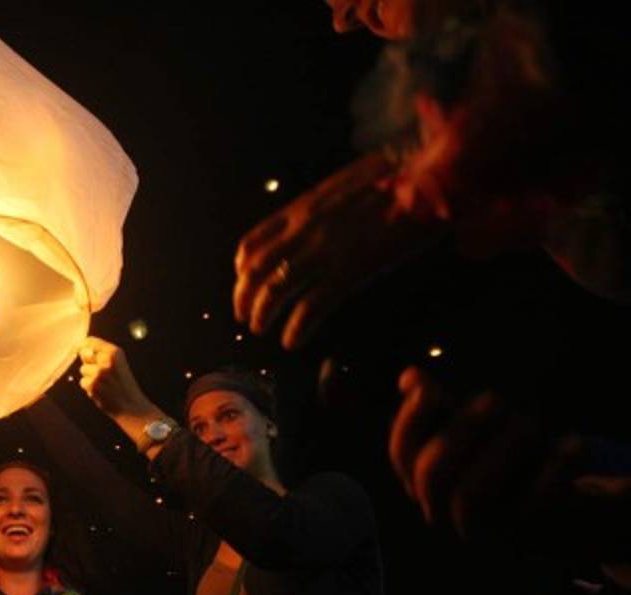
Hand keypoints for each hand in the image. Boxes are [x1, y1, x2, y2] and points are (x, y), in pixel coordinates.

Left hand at [76, 337, 155, 419]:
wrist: (132, 406)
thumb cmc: (124, 387)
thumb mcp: (118, 365)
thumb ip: (102, 356)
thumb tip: (81, 350)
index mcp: (114, 352)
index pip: (90, 341)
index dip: (82, 345)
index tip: (78, 349)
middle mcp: (107, 359)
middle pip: (84, 354)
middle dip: (89, 363)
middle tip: (102, 375)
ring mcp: (99, 372)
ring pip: (83, 370)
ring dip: (89, 378)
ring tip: (103, 385)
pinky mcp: (93, 384)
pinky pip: (83, 382)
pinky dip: (89, 388)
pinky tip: (101, 392)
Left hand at [233, 152, 440, 349]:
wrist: (430, 174)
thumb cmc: (398, 175)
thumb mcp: (345, 185)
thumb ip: (324, 209)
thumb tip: (320, 224)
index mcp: (302, 208)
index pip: (253, 242)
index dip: (242, 268)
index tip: (243, 283)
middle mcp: (304, 229)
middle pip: (255, 269)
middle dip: (244, 297)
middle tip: (244, 316)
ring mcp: (325, 249)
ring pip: (276, 288)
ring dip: (262, 314)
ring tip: (261, 330)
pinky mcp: (350, 269)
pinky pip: (312, 305)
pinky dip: (297, 327)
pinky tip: (292, 342)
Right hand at [387, 367, 576, 538]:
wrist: (549, 510)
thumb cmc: (497, 463)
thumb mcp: (466, 434)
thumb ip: (439, 409)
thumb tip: (409, 376)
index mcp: (422, 482)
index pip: (401, 454)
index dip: (410, 421)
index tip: (429, 390)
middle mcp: (442, 509)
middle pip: (432, 474)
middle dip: (460, 431)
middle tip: (493, 398)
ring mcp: (478, 524)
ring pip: (469, 493)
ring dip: (500, 451)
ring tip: (528, 424)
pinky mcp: (522, 530)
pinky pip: (532, 501)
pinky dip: (553, 469)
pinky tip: (570, 442)